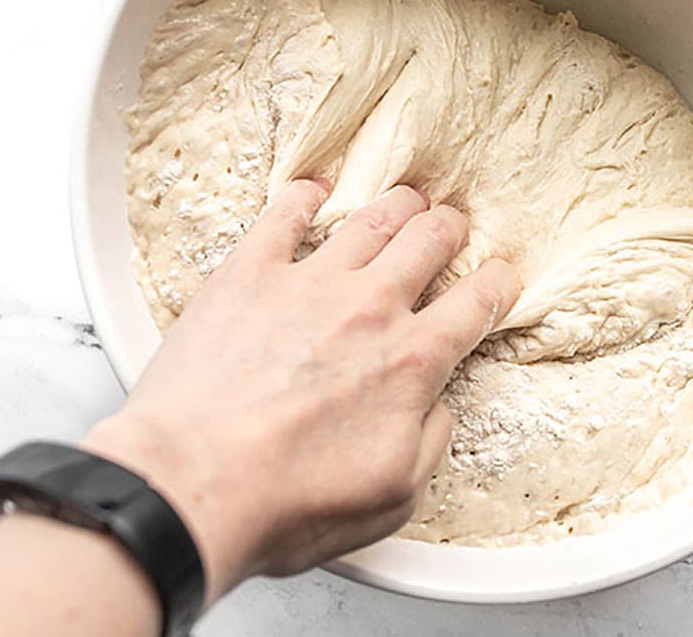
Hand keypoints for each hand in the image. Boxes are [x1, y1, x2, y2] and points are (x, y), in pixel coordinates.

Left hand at [82, 182, 520, 601]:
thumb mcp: (393, 495)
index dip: (496, 284)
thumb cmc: (286, 502)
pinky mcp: (248, 274)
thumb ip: (430, 439)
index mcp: (412, 361)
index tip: (500, 277)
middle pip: (428, 242)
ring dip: (397, 204)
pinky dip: (304, 196)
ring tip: (407, 198)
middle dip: (449, 228)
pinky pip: (284, 216)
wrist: (193, 484)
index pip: (474, 305)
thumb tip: (435, 403)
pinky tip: (313, 190)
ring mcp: (307, 283)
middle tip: (451, 225)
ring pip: (370, 220)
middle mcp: (369, 308)